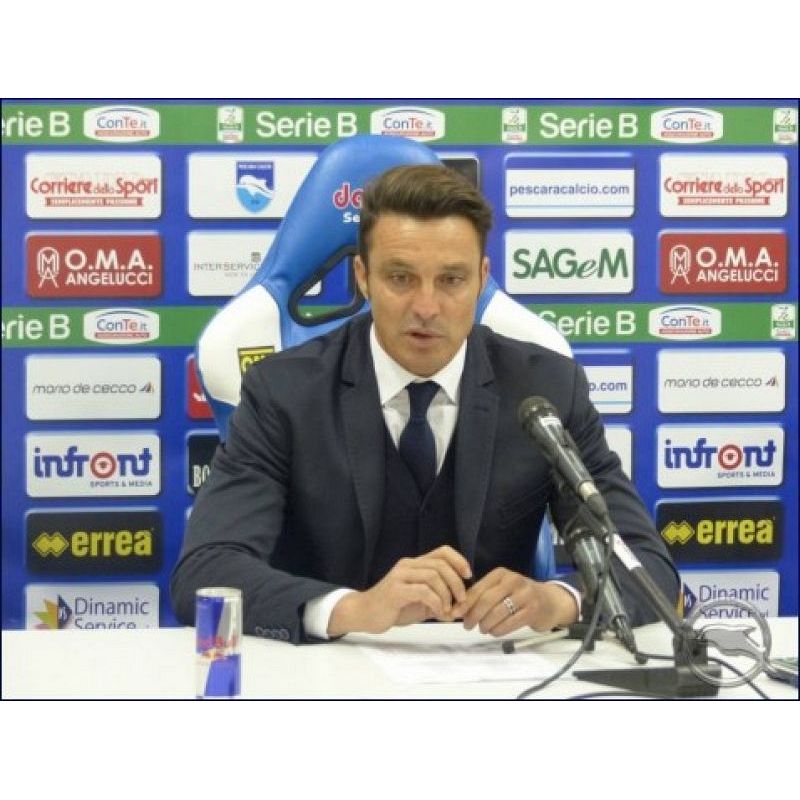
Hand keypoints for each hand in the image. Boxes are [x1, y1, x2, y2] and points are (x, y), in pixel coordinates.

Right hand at [327, 545, 471, 635]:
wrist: (364, 614)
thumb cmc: (393, 608)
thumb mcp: (420, 603)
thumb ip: (438, 601)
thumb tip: (459, 609)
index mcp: (415, 564)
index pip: (442, 551)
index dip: (459, 560)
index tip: (468, 576)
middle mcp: (408, 565)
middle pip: (441, 564)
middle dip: (456, 583)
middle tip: (461, 600)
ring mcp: (400, 576)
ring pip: (434, 576)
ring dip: (447, 595)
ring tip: (447, 610)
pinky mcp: (395, 590)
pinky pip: (423, 591)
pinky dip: (436, 603)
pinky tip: (437, 613)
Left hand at [454, 567, 578, 636]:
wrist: (550, 601)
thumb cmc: (519, 595)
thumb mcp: (501, 589)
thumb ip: (481, 596)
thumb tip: (459, 610)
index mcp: (500, 573)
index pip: (478, 588)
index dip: (465, 603)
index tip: (455, 614)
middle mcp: (512, 580)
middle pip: (486, 600)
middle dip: (474, 615)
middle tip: (468, 626)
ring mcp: (524, 595)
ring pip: (497, 613)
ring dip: (486, 625)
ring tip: (483, 629)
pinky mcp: (532, 610)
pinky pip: (510, 623)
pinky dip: (498, 630)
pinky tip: (494, 632)